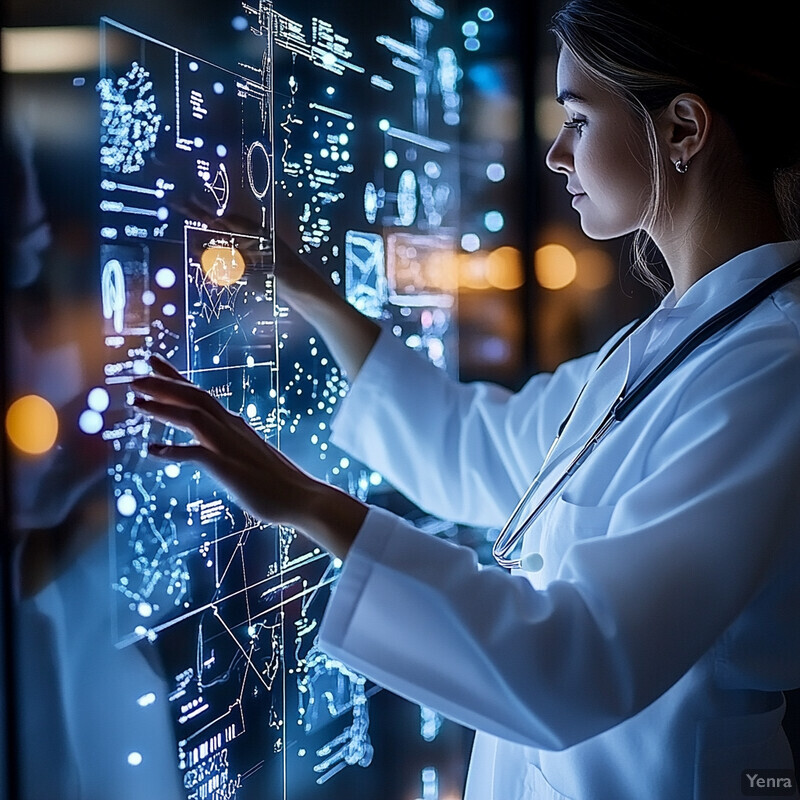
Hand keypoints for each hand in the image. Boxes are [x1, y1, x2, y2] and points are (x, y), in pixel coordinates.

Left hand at [131, 355, 366, 557]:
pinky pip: (195, 453)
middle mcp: (231, 428)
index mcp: (235, 425)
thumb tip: (216, 454)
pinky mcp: (229, 466)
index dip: (174, 378)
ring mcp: (230, 445)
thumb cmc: (279, 484)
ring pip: (192, 416)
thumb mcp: (249, 459)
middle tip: (134, 376)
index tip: (153, 363)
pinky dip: (173, 450)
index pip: (199, 394)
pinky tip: (152, 451)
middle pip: (193, 397)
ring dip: (162, 408)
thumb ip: (231, 450)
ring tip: (135, 402)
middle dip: (163, 384)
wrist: (303, 498)